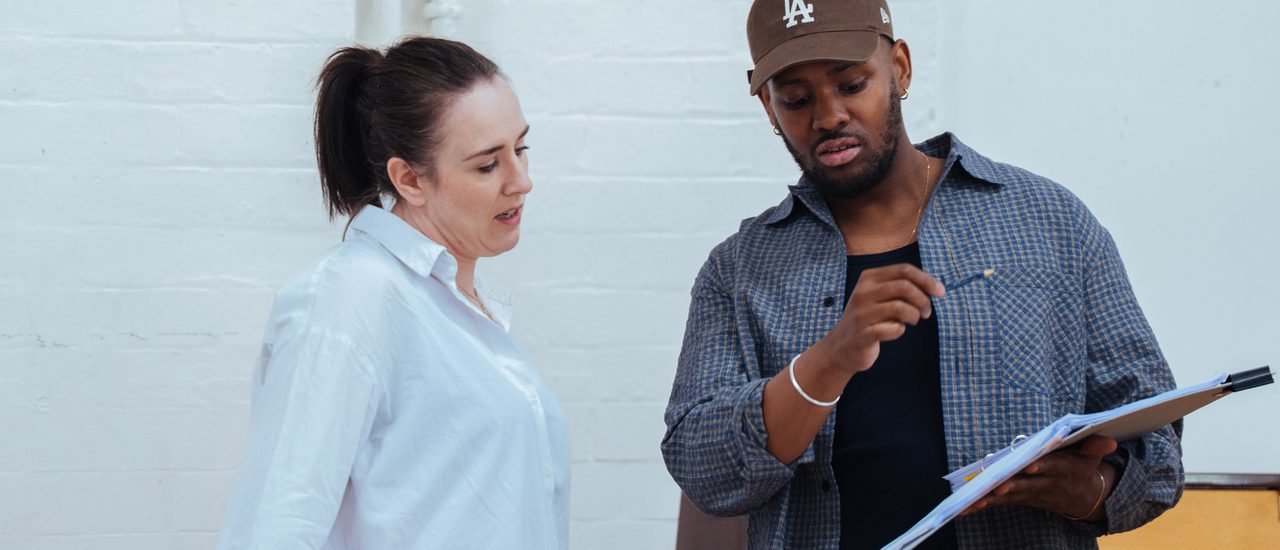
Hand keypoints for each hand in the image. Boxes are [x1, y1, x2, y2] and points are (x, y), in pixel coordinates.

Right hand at [808, 264, 944, 374]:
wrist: (842, 347)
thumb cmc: (869, 319)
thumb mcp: (880, 296)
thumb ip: (902, 288)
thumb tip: (935, 287)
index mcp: (869, 278)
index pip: (904, 270)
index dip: (926, 280)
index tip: (940, 292)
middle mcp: (863, 292)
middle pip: (905, 287)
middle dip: (923, 300)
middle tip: (926, 313)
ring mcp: (861, 313)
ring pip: (901, 308)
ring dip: (914, 316)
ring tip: (912, 321)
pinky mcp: (863, 334)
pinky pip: (893, 329)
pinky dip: (900, 331)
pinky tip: (895, 331)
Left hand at [962, 435, 1117, 519]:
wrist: (1084, 497)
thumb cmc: (1082, 467)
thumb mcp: (1092, 456)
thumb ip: (1095, 446)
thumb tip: (1108, 441)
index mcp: (1064, 469)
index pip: (1053, 467)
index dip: (1043, 467)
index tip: (1031, 466)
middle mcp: (1047, 483)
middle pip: (1027, 484)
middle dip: (1013, 485)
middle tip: (998, 487)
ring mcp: (1033, 493)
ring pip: (1011, 496)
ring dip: (993, 498)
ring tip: (974, 500)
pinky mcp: (1022, 499)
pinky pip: (1003, 502)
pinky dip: (986, 504)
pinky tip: (967, 507)